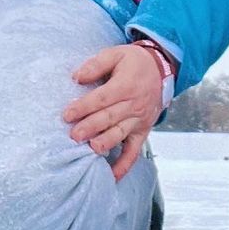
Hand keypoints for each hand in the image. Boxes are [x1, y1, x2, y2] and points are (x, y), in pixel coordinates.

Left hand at [63, 44, 165, 181]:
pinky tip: (111, 176)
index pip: (102, 98)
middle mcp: (134, 105)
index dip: (84, 107)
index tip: (67, 114)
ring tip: (90, 149)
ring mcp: (139, 120)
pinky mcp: (142, 132)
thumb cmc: (134, 63)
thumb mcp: (116, 53)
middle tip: (74, 135)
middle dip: (91, 127)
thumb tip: (77, 76)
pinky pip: (134, 152)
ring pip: (120, 134)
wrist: (161, 70)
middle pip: (109, 118)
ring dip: (105, 143)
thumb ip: (96, 64)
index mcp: (126, 85)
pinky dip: (124, 165)